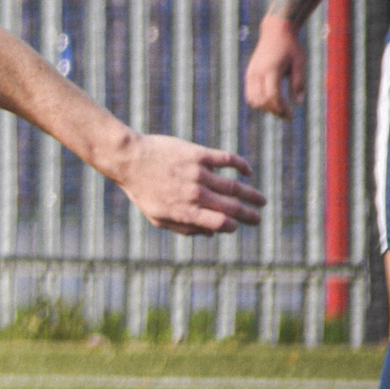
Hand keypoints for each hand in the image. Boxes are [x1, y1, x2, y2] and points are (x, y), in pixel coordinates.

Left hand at [110, 135, 266, 235]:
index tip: (236, 225)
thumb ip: (184, 228)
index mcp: (185, 211)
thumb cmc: (142, 190)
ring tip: (261, 200)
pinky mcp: (199, 154)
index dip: (233, 227)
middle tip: (258, 218)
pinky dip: (241, 166)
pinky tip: (247, 172)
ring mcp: (198, 173)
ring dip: (251, 195)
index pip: (220, 224)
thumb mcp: (156, 217)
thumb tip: (211, 234)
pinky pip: (228, 160)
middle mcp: (194, 194)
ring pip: (234, 187)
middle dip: (249, 215)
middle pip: (232, 207)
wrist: (128, 159)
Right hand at [243, 16, 304, 118]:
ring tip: (280, 110)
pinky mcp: (249, 74)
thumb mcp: (300, 63)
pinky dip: (259, 102)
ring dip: (266, 108)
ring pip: (253, 100)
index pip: (273, 95)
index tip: (292, 115)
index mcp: (271, 69)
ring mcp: (251, 74)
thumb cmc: (291, 47)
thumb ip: (298, 83)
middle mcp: (257, 73)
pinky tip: (272, 102)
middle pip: (261, 100)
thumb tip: (297, 102)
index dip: (282, 108)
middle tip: (288, 116)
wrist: (275, 31)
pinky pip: (250, 94)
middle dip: (274, 111)